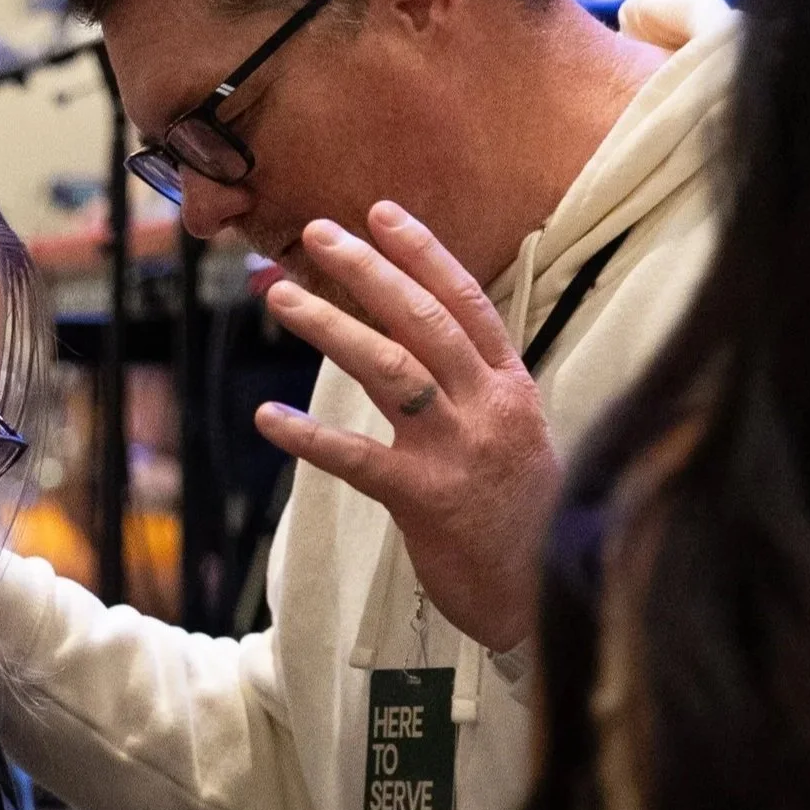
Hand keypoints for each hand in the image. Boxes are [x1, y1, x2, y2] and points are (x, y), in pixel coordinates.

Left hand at [253, 203, 560, 652]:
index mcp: (511, 387)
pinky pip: (355, 458)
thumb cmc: (520, 516)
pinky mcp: (425, 499)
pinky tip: (266, 419)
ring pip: (389, 370)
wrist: (543, 595)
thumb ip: (474, 389)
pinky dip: (308, 437)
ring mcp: (458, 451)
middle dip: (368, 271)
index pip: (466, 303)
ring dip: (330, 327)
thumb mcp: (514, 436)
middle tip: (318, 234)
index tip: (381, 213)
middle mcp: (488, 408)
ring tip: (280, 297)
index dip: (423, 254)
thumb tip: (421, 341)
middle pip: (423, 321)